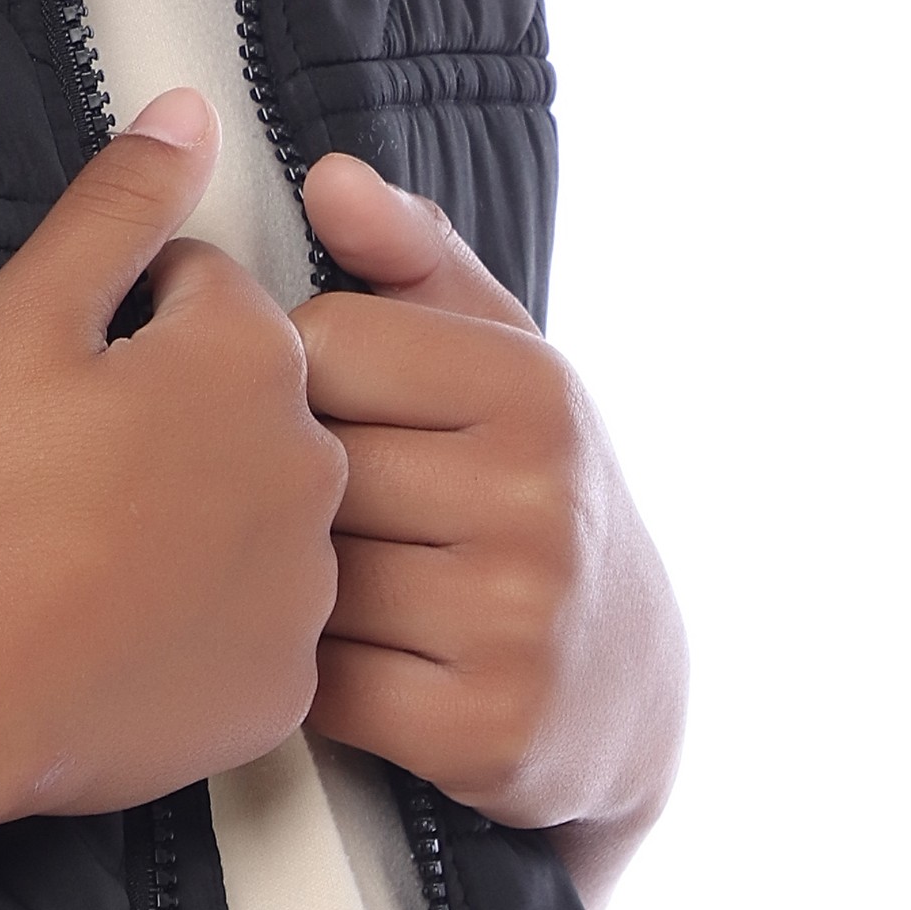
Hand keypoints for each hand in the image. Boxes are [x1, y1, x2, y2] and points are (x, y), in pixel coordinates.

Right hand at [0, 88, 346, 817]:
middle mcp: (313, 465)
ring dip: (201, 519)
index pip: (212, 298)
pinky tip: (127, 627)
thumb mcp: (26, 314)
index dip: (129, 330)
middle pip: (253, 407)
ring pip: (263, 517)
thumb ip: (121, 203)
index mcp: (254, 358)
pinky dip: (207, 623)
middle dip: (179, 420)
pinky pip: (260, 627)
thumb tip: (190, 112)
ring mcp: (308, 586)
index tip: (71, 384)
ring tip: (94, 552)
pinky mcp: (288, 685)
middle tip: (74, 468)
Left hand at [295, 152, 685, 905]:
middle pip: (307, 462)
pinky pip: (321, 685)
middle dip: (282, 488)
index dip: (293, 377)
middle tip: (304, 507)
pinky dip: (305, 676)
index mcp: (532, 384)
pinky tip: (331, 657)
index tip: (322, 411)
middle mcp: (538, 494)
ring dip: (284, 584)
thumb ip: (411, 257)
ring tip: (315, 577)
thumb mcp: (498, 358)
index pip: (324, 340)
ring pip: (305, 574)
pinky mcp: (486, 732)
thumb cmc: (527, 491)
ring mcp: (518, 618)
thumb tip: (329, 177)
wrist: (628, 689)